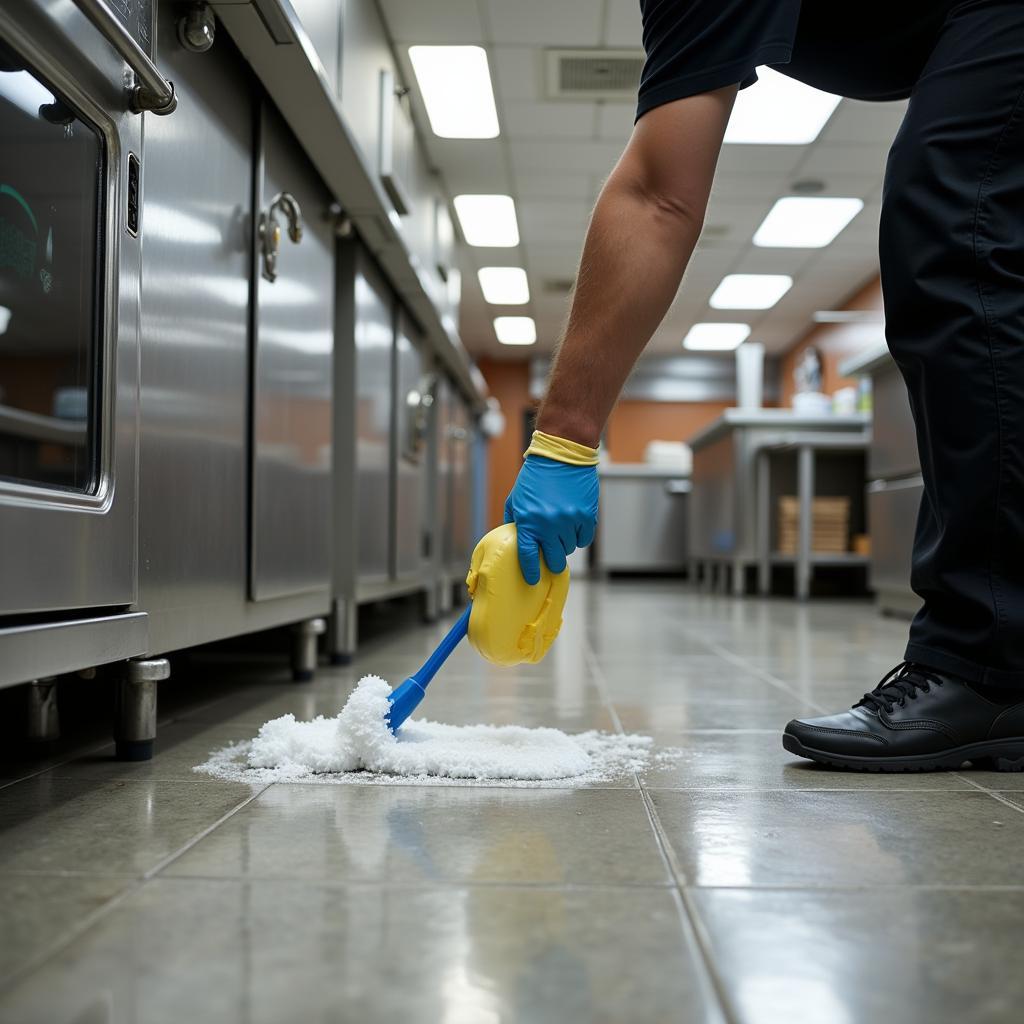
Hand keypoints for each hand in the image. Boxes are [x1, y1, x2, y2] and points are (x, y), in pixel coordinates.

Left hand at [503, 455, 598, 583]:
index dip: (530, 572)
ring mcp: (569, 521)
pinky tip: (574, 524)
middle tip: (551, 555)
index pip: (528, 556)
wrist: (561, 454)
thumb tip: (514, 541)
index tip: (532, 580)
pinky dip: (579, 535)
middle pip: (554, 559)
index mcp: (529, 521)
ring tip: (561, 527)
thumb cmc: (536, 476)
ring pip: (569, 548)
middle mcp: (549, 524)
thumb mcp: (516, 498)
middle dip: (552, 561)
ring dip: (565, 542)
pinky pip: (584, 539)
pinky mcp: (587, 516)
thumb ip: (515, 521)